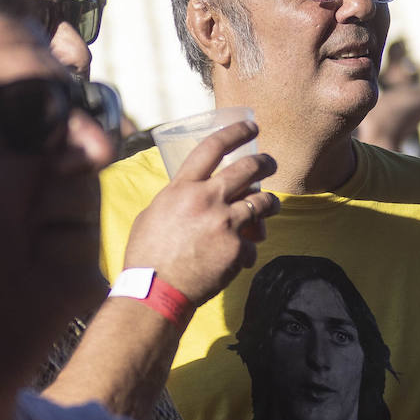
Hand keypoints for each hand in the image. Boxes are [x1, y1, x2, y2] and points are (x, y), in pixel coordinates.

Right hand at [121, 121, 278, 305]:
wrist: (155, 293)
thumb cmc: (147, 256)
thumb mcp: (152, 215)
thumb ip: (176, 199)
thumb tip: (189, 193)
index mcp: (182, 188)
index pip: (212, 147)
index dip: (235, 132)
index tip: (250, 126)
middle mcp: (206, 199)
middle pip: (248, 169)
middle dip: (265, 162)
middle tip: (270, 163)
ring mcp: (225, 223)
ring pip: (262, 201)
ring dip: (271, 203)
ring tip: (273, 205)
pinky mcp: (237, 248)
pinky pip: (253, 243)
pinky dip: (248, 249)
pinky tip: (240, 256)